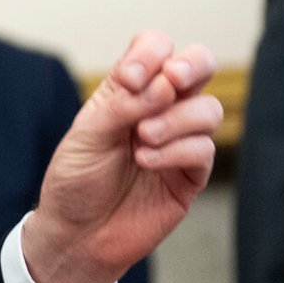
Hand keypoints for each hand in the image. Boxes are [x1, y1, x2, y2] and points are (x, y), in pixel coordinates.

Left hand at [23, 30, 219, 282]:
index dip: (150, 53)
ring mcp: (179, 140)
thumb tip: (164, 84)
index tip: (128, 78)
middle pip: (197, 66)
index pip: (154, 48)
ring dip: (176, 117)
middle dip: (191, 65)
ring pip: (208, 108)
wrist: (77, 234)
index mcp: (126, 91)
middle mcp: (158, 109)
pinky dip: (178, 150)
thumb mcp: (85, 134)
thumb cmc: (75, 180)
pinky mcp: (191, 175)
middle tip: (170, 80)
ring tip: (143, 138)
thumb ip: (121, 105)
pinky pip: (204, 149)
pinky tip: (147, 161)